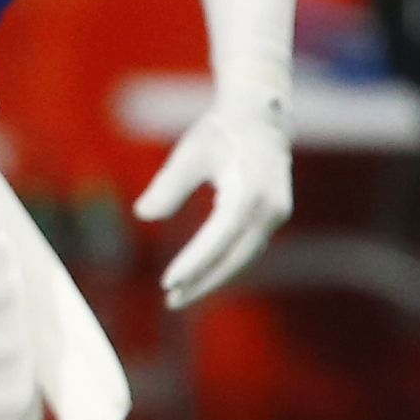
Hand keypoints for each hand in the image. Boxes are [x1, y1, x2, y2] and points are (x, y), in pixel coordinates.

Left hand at [137, 96, 291, 308]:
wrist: (261, 118)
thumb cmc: (221, 133)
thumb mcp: (190, 152)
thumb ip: (169, 184)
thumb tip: (144, 214)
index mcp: (250, 192)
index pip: (219, 238)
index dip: (195, 263)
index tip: (169, 282)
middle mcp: (269, 209)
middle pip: (236, 257)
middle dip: (204, 281)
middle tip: (171, 300)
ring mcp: (275, 215)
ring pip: (243, 258)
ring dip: (214, 278)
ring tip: (179, 296)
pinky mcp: (272, 217)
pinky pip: (247, 249)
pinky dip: (224, 265)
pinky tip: (199, 277)